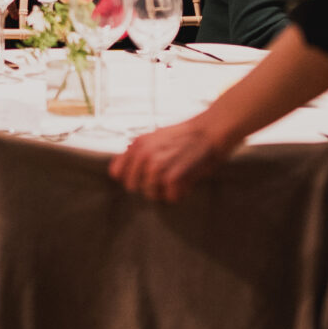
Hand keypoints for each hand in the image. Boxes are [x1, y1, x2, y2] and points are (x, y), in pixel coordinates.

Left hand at [109, 111, 236, 202]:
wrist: (210, 130)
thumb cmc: (186, 135)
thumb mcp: (155, 137)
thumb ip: (137, 151)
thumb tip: (117, 170)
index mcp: (138, 144)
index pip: (116, 172)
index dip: (129, 177)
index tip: (140, 177)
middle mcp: (144, 155)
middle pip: (132, 187)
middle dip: (146, 186)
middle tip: (163, 178)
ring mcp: (158, 166)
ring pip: (150, 194)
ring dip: (164, 191)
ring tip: (176, 178)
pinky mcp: (173, 177)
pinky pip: (170, 197)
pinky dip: (180, 193)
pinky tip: (186, 182)